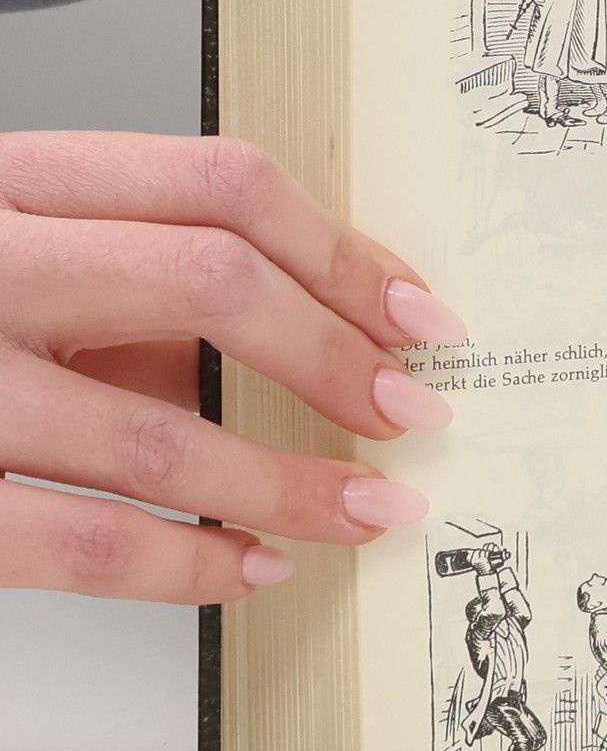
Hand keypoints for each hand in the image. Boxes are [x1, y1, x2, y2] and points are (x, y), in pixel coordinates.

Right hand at [0, 133, 464, 603]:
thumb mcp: (15, 258)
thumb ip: (130, 287)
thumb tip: (308, 349)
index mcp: (8, 184)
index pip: (216, 183)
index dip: (344, 251)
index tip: (421, 316)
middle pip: (207, 280)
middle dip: (335, 356)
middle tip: (411, 414)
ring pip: (160, 435)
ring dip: (293, 485)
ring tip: (369, 511)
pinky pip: (80, 543)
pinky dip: (187, 567)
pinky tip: (249, 567)